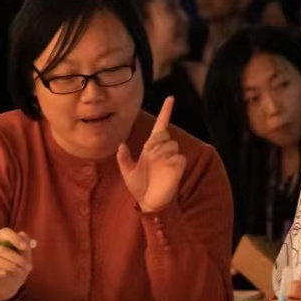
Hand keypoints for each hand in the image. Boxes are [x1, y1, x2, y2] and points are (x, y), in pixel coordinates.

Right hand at [0, 228, 36, 300]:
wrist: (8, 284)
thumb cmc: (16, 265)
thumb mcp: (24, 255)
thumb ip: (27, 247)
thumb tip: (33, 242)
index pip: (5, 232)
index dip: (15, 239)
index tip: (25, 248)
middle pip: (1, 249)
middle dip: (17, 258)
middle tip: (28, 267)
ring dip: (11, 266)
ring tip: (20, 271)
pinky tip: (6, 274)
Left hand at [117, 97, 185, 212]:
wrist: (149, 202)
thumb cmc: (139, 187)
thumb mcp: (127, 172)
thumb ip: (123, 159)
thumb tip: (121, 145)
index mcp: (151, 148)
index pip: (161, 126)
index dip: (166, 112)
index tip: (170, 98)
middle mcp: (163, 150)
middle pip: (164, 134)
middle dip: (156, 140)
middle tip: (149, 152)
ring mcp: (172, 158)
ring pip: (171, 144)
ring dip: (161, 150)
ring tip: (156, 162)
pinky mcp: (179, 166)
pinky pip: (178, 156)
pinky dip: (170, 159)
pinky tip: (165, 166)